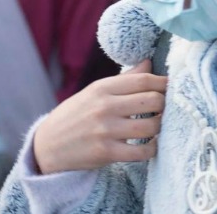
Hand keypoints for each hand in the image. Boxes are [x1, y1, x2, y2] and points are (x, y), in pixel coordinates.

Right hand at [34, 60, 166, 173]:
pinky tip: (150, 145)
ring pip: (151, 126)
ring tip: (155, 126)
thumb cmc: (75, 115)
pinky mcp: (106, 153)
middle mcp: (105, 106)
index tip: (169, 88)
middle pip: (153, 100)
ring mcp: (106, 130)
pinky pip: (141, 152)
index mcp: (102, 87)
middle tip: (163, 109)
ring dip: (159, 127)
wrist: (47, 146)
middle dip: (164, 105)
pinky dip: (152, 149)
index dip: (162, 83)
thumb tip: (149, 63)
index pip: (143, 79)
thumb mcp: (95, 91)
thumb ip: (124, 79)